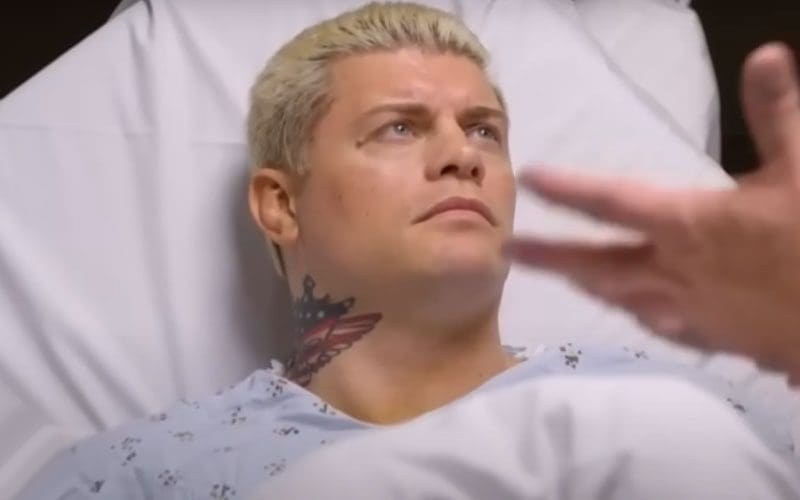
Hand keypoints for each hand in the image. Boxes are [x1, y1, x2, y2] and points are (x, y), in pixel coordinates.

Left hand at [509, 43, 799, 381]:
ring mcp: (687, 311)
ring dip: (587, 286)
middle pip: (597, 263)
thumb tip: (766, 56)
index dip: (568, 188)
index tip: (530, 178)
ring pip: (620, 299)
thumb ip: (776, 114)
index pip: (612, 202)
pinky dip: (637, 313)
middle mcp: (672, 270)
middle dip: (552, 257)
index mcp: (686, 224)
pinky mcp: (709, 339)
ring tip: (565, 280)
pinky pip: (657, 326)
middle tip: (512, 252)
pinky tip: (636, 312)